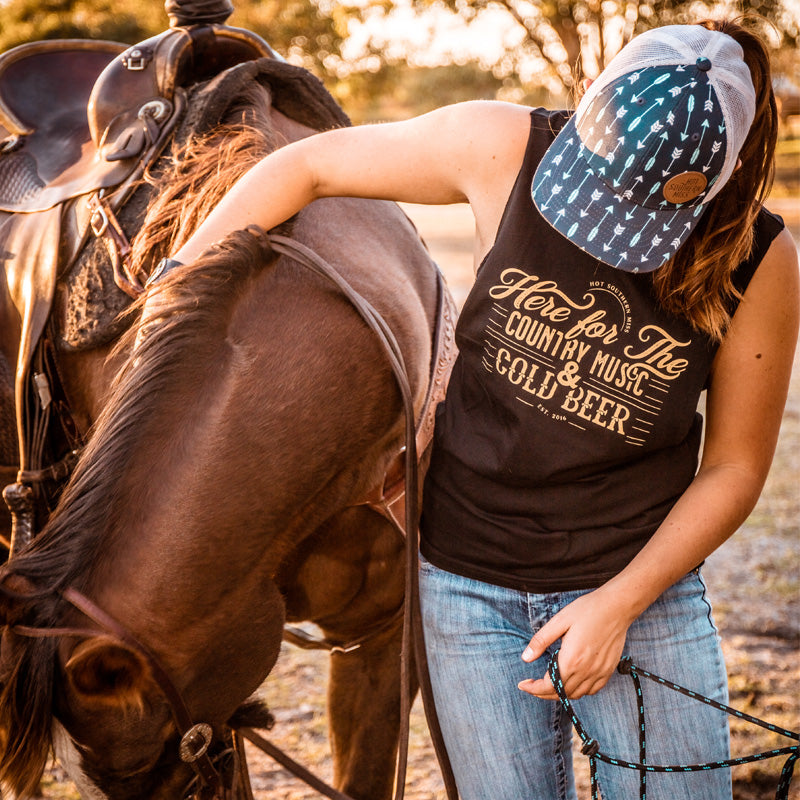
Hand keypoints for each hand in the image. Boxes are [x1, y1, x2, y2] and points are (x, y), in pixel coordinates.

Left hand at [517, 588, 633, 699]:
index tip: (523, 684)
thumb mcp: (559, 621)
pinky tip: (572, 681)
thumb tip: (525, 658)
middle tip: (532, 685)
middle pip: (562, 694)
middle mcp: (586, 671)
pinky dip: (579, 691)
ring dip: (561, 693)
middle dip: (543, 693)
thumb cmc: (587, 610)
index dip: (534, 689)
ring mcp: (599, 672)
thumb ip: (541, 641)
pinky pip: (592, 690)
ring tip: (549, 683)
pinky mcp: (608, 670)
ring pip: (577, 694)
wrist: (616, 607)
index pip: (550, 686)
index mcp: (572, 660)